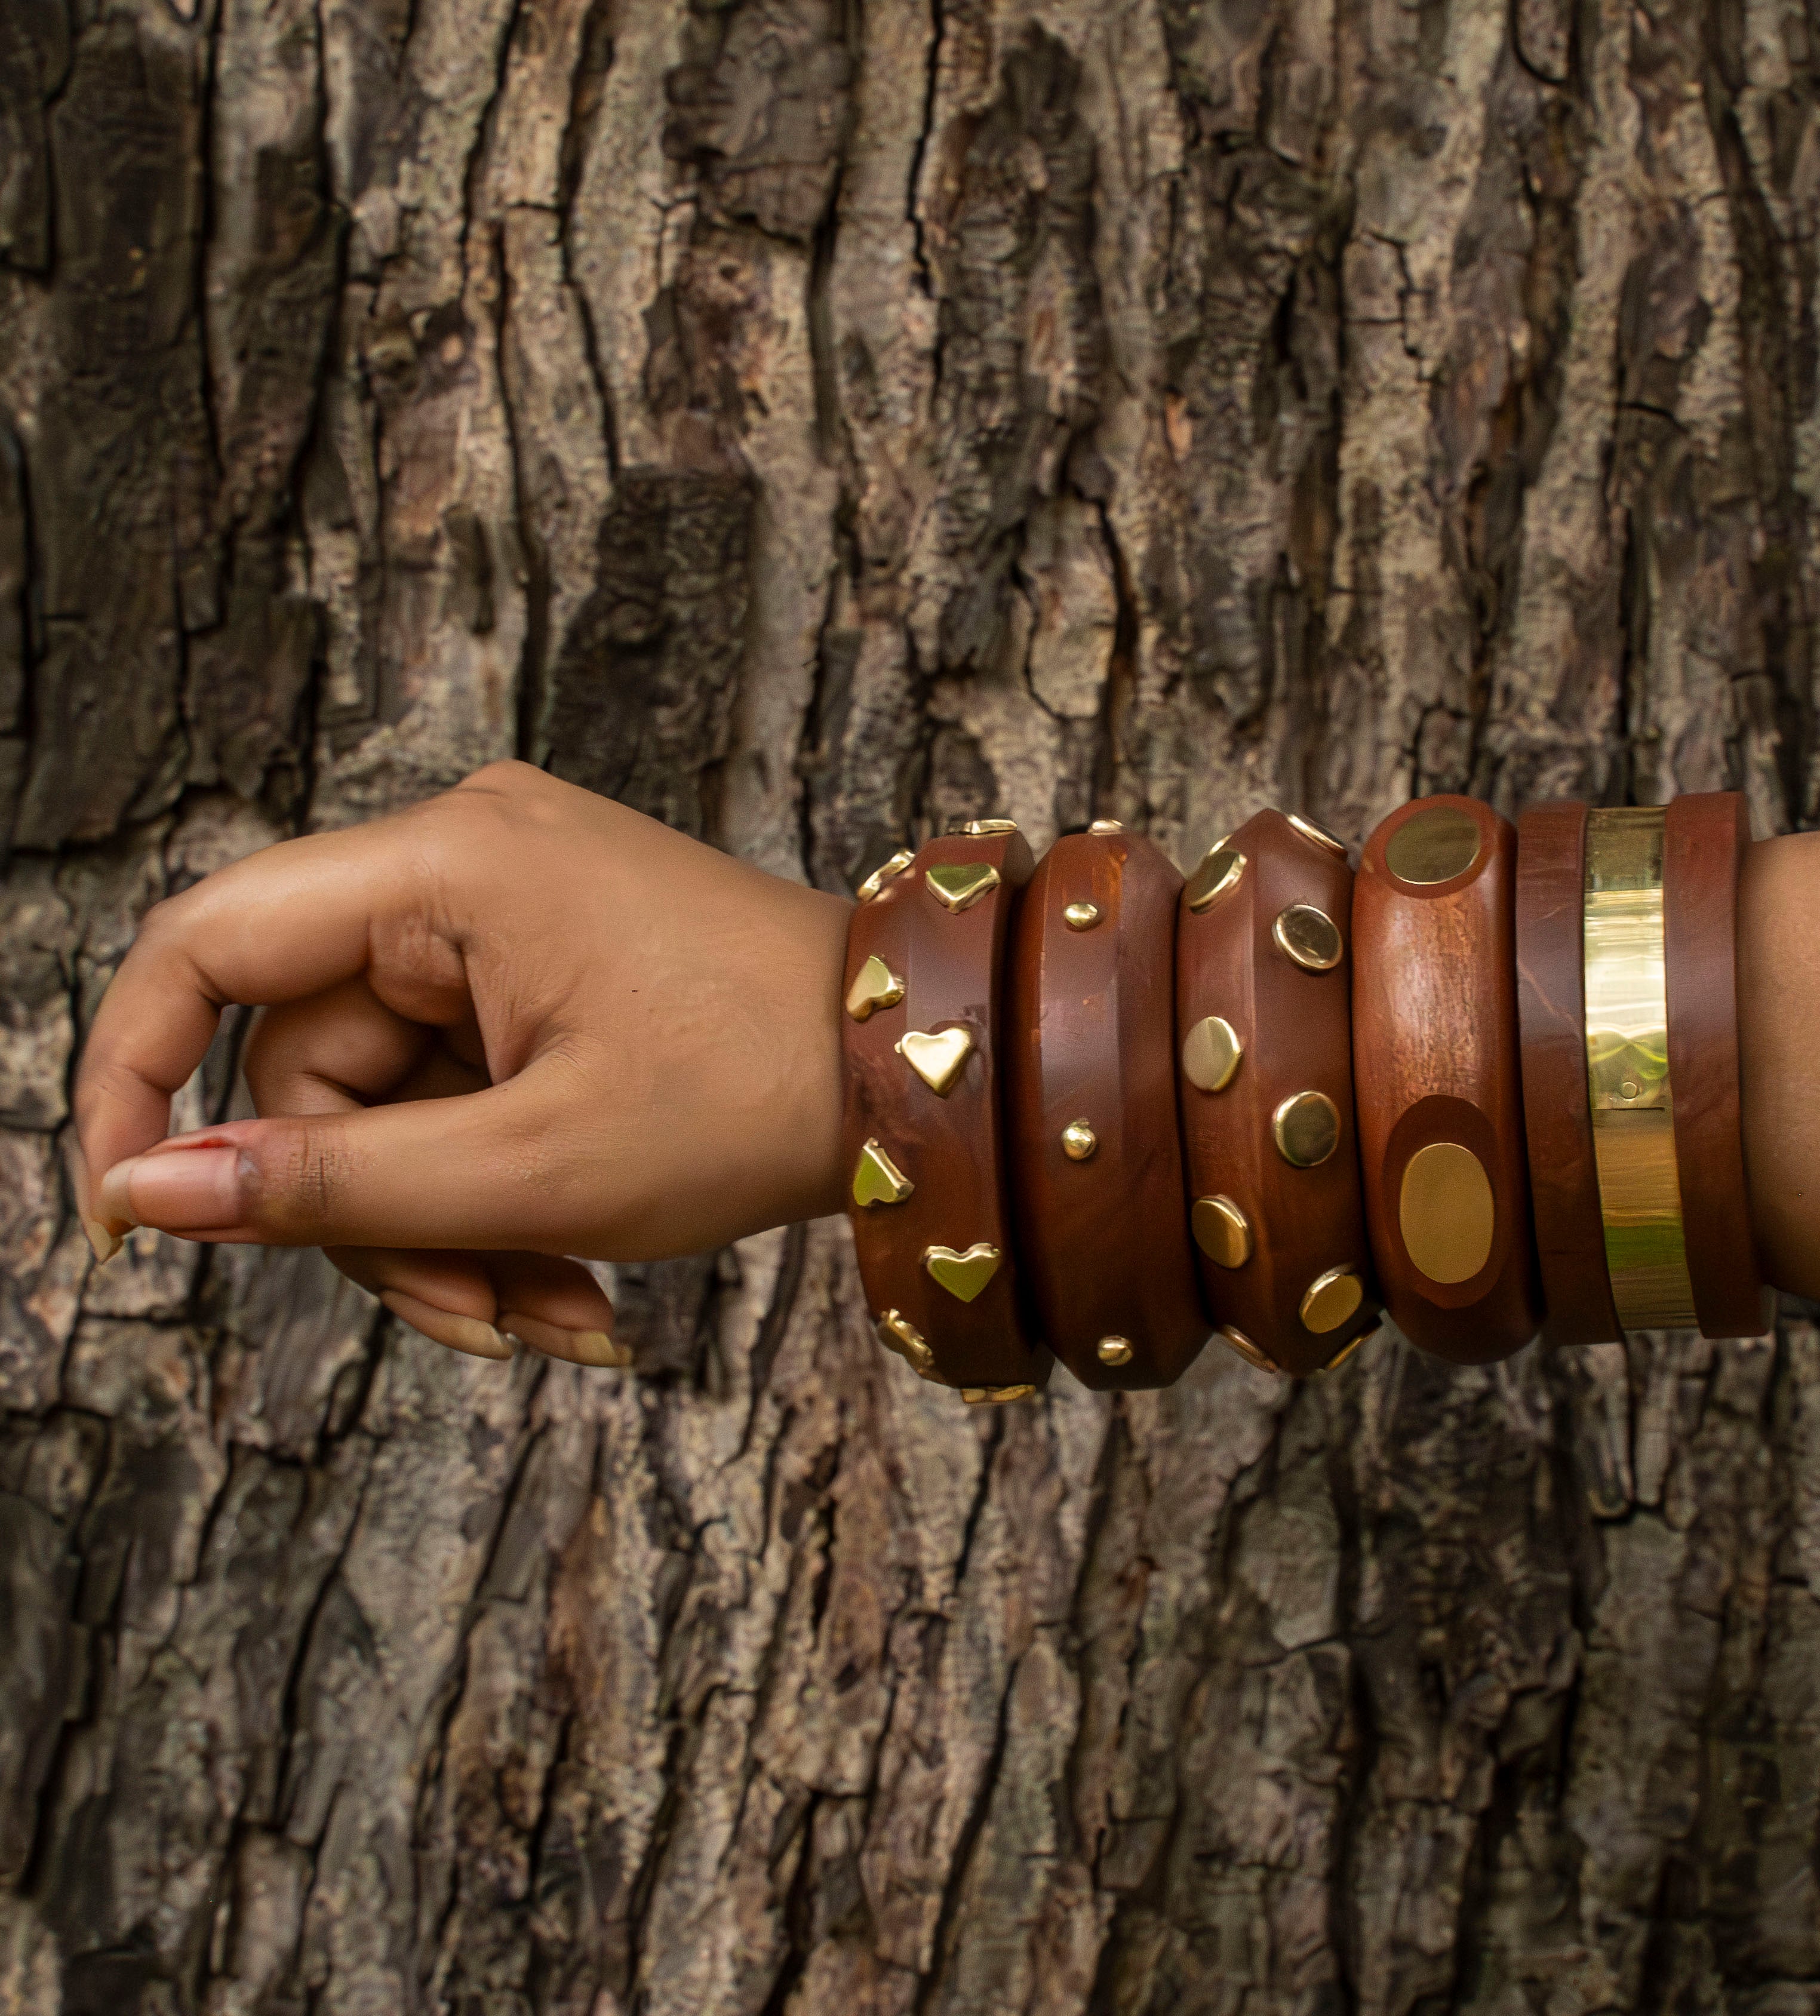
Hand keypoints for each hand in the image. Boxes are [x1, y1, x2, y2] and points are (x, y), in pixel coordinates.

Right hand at [73, 762, 852, 1365]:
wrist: (917, 1071)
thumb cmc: (756, 1096)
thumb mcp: (532, 1168)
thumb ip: (328, 1187)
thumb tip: (146, 1192)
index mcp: (447, 863)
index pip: (204, 947)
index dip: (131, 1082)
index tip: (123, 1219)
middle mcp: (462, 862)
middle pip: (311, 1068)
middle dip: (385, 1220)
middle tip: (486, 1324)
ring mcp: (507, 915)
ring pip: (390, 1107)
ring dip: (455, 1234)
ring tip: (562, 1321)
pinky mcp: (543, 969)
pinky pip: (462, 1097)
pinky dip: (503, 1199)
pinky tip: (580, 1285)